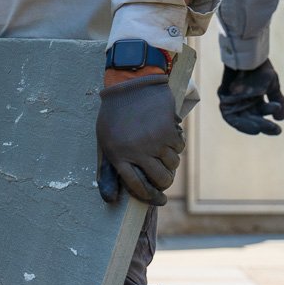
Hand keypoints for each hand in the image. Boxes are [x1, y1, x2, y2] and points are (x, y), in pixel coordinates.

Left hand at [96, 75, 184, 205]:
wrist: (130, 84)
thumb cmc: (114, 115)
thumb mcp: (104, 142)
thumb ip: (109, 170)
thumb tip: (111, 199)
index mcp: (117, 156)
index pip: (137, 186)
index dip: (150, 196)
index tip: (159, 200)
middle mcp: (136, 152)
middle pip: (160, 180)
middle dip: (165, 182)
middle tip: (164, 177)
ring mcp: (153, 142)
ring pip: (172, 165)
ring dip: (170, 162)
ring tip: (162, 151)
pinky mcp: (168, 131)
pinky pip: (179, 148)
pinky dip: (176, 146)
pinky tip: (167, 136)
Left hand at [218, 61, 283, 135]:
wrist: (248, 53)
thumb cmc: (259, 67)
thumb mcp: (272, 85)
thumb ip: (277, 100)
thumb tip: (281, 119)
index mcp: (255, 101)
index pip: (260, 118)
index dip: (268, 127)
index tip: (278, 130)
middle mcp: (243, 103)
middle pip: (251, 120)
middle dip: (263, 126)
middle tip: (275, 130)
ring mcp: (232, 101)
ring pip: (240, 120)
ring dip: (250, 126)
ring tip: (260, 129)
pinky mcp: (223, 97)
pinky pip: (229, 114)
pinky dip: (238, 120)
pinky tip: (249, 123)